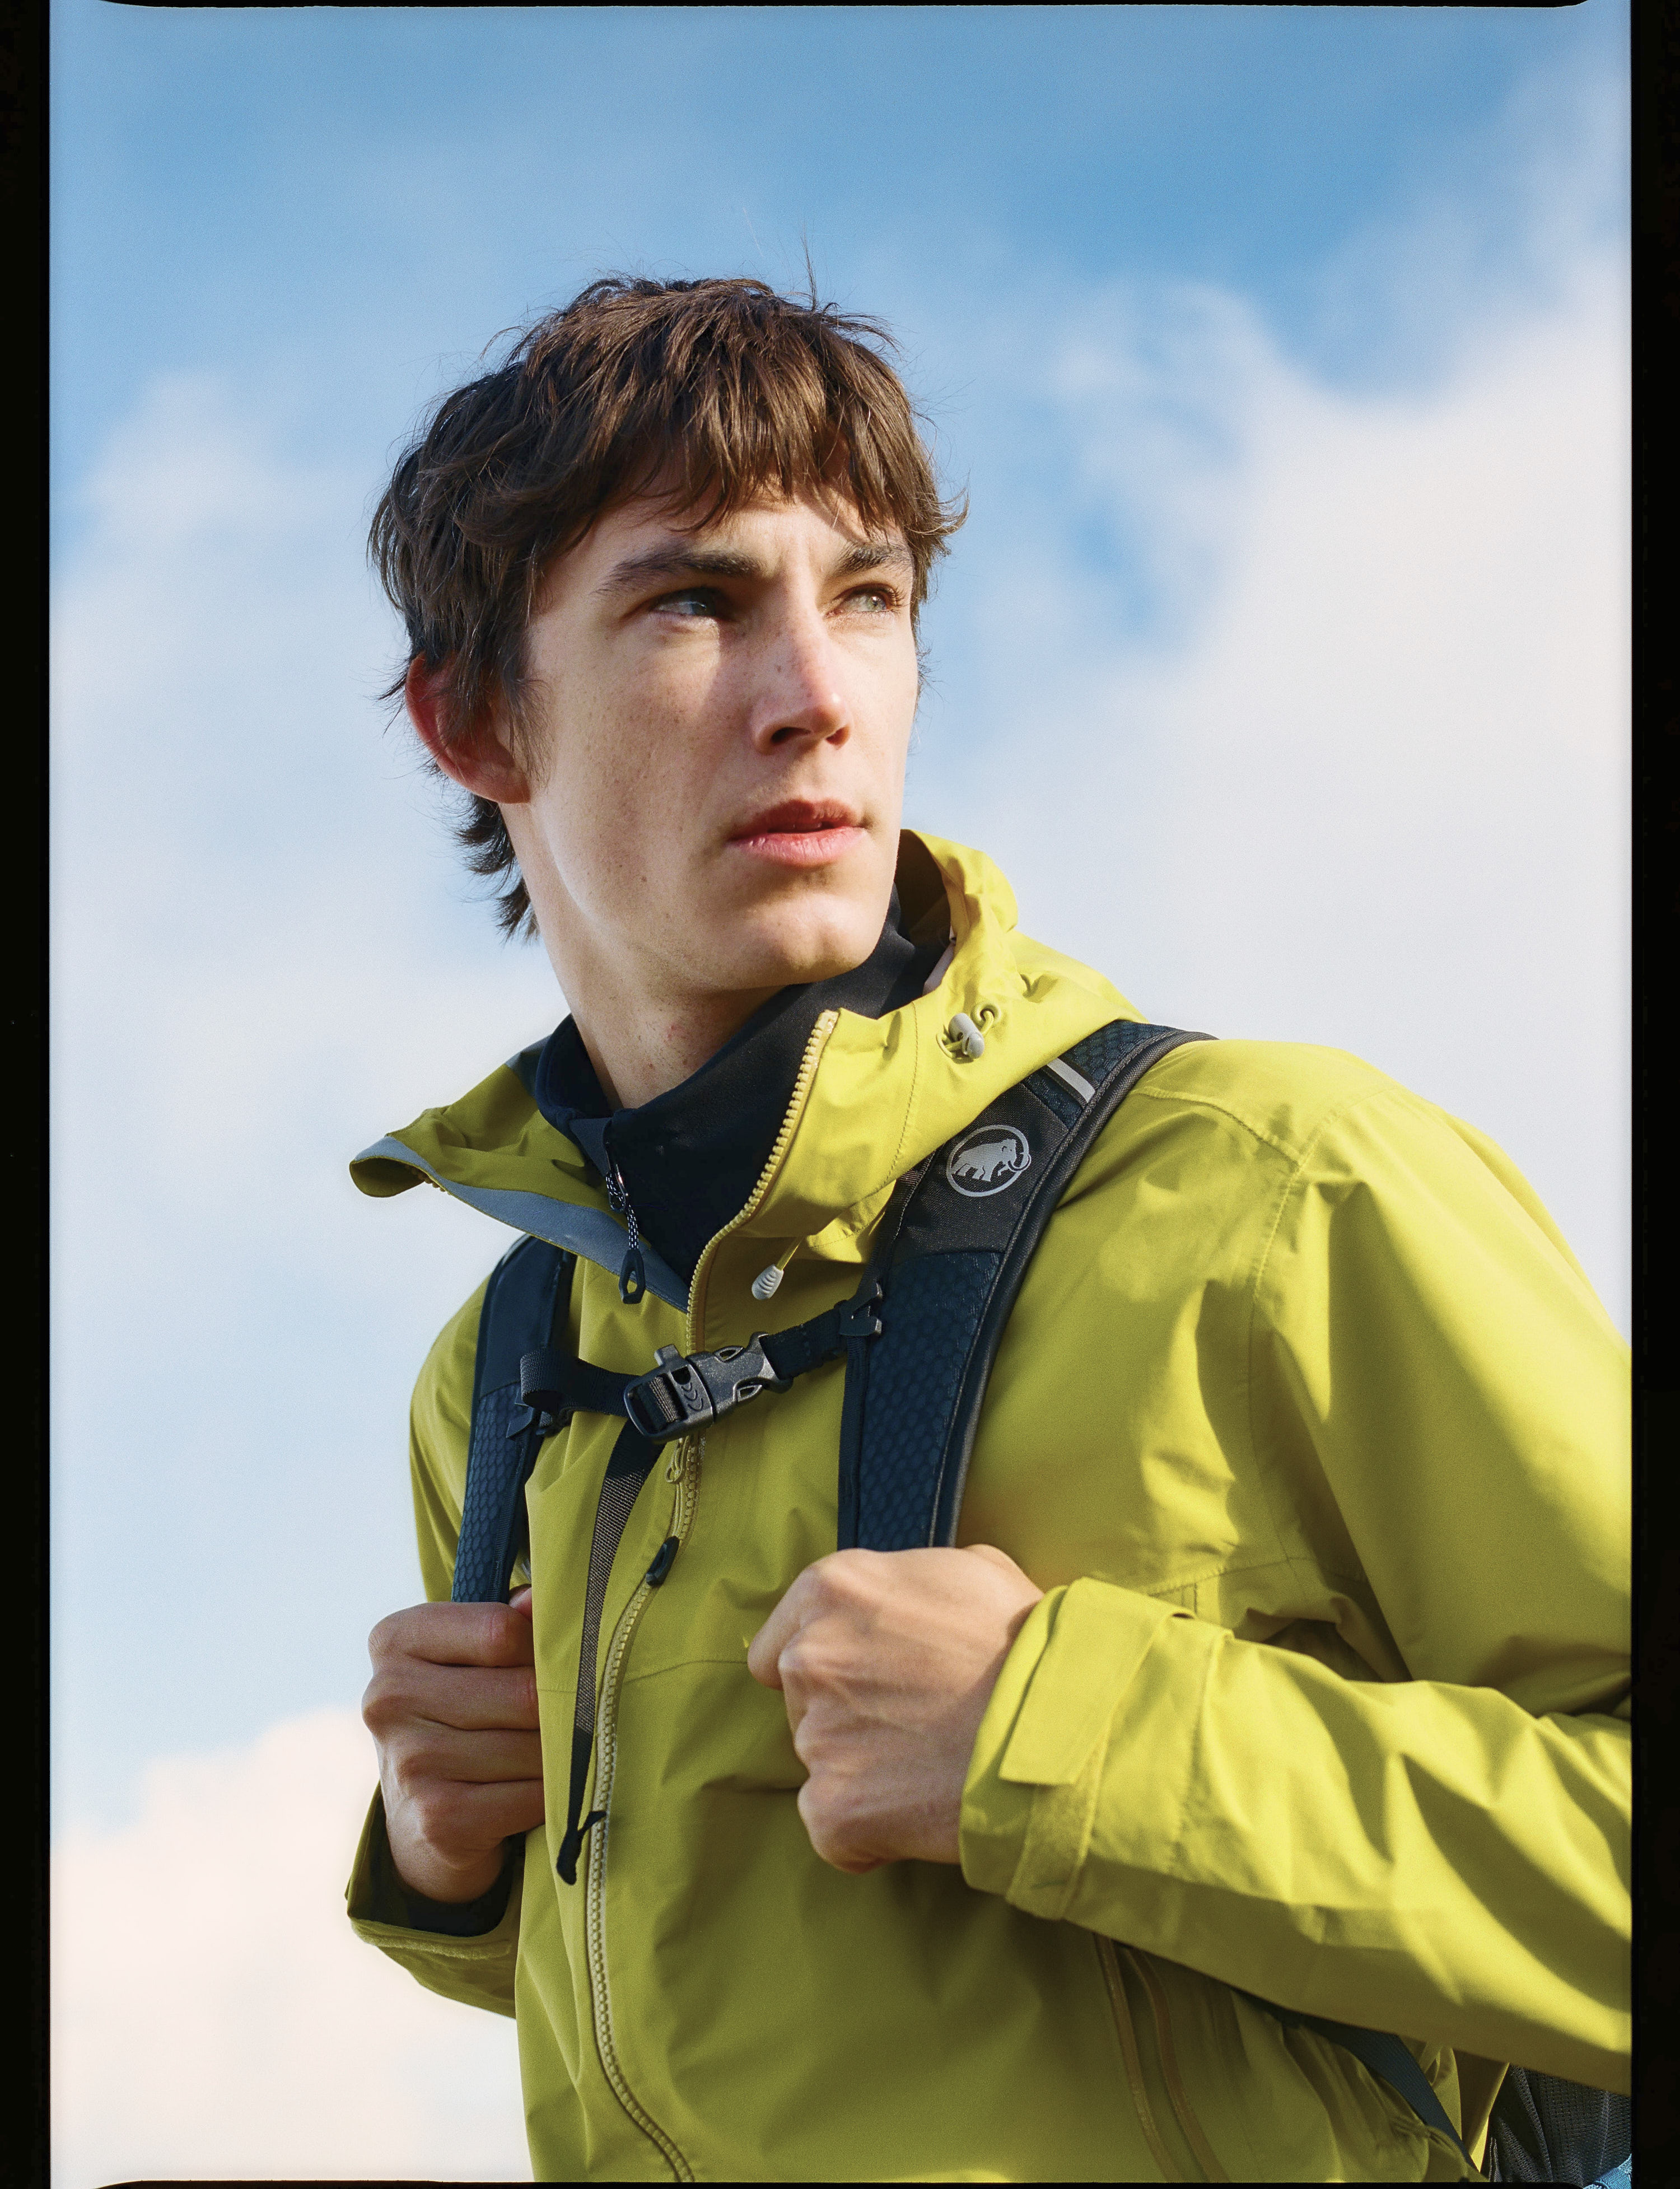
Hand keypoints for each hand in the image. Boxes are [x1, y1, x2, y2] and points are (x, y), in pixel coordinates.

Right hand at [362, 1586, 544, 1902]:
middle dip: (559, 1709)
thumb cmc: (461, 1714)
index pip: (502, 1630)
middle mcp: (390, 1696)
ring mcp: (410, 1761)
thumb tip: (538, 1599)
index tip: (541, 1664)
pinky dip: (548, 1797)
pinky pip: (531, 1797)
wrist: (421, 1820)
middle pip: (525, 1693)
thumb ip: (509, 1623)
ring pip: (533, 1747)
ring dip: (556, 1756)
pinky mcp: (438, 1818)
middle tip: (562, 1718)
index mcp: (396, 1640)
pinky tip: (531, 1794)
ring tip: (541, 1756)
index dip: (541, 1648)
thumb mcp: (470, 1657)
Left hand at [747, 1546, 1042, 1873]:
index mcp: (832, 1590)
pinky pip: (834, 1826)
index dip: (822, 1662)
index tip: (859, 1679)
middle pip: (801, 1700)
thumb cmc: (1025, 1645)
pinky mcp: (832, 1808)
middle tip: (916, 1721)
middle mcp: (809, 1658)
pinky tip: (923, 1809)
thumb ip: (909, 1584)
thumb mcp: (972, 1572)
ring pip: (823, 1761)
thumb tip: (902, 1605)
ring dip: (865, 1768)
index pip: (779, 1639)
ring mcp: (816, 1737)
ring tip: (932, 1764)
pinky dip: (870, 1829)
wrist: (1057, 1731)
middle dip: (847, 1712)